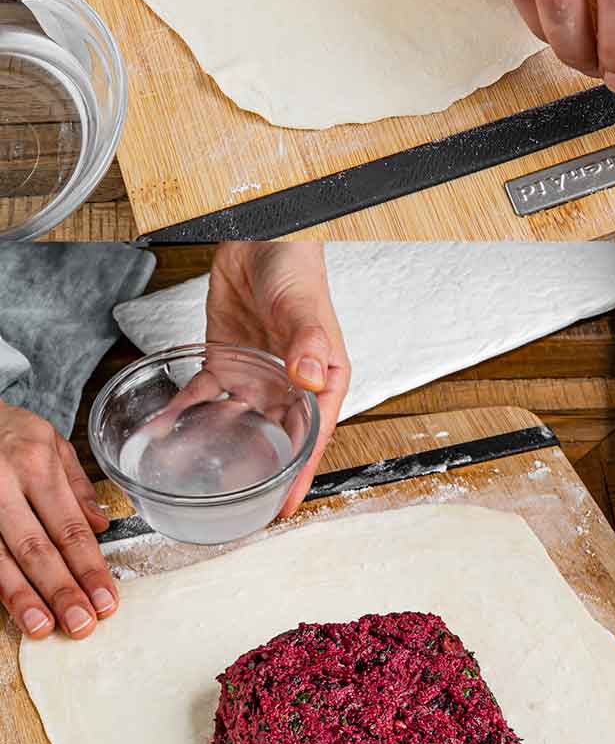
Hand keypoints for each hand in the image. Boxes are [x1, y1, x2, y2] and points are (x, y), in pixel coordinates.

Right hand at [0, 405, 115, 639]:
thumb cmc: (8, 430)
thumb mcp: (50, 441)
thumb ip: (76, 485)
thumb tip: (100, 526)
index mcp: (35, 464)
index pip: (69, 527)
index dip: (89, 568)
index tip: (106, 601)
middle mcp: (2, 484)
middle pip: (35, 548)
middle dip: (61, 590)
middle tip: (82, 625)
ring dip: (22, 597)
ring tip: (43, 627)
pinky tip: (10, 607)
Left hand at [206, 242, 350, 516]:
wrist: (259, 234)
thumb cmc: (296, 267)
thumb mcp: (303, 307)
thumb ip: (308, 342)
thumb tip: (310, 379)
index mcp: (322, 379)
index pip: (312, 436)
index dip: (299, 474)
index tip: (283, 506)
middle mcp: (289, 385)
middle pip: (277, 440)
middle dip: (262, 475)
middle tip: (241, 510)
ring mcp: (256, 376)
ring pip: (238, 425)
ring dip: (221, 451)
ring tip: (199, 482)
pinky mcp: (224, 361)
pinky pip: (202, 396)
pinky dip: (183, 413)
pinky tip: (164, 428)